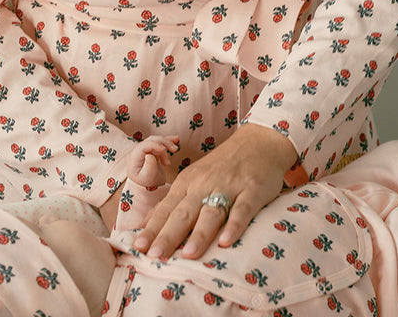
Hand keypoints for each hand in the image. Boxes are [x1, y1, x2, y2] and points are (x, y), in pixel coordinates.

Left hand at [127, 135, 179, 186]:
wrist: (148, 189)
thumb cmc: (147, 184)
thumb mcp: (147, 178)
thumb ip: (149, 166)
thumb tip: (149, 155)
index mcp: (134, 157)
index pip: (144, 146)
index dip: (155, 145)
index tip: (164, 149)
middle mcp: (138, 152)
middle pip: (151, 141)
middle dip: (164, 143)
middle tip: (174, 150)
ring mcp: (145, 151)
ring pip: (157, 141)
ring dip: (167, 143)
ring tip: (175, 149)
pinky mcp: (152, 152)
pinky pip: (160, 144)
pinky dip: (167, 142)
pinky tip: (175, 140)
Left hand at [132, 123, 296, 258]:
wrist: (258, 141)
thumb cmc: (223, 164)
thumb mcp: (194, 177)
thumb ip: (174, 201)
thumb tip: (147, 222)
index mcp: (187, 182)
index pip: (166, 209)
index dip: (152, 228)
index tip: (139, 246)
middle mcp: (204, 184)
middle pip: (183, 213)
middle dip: (168, 235)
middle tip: (155, 255)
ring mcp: (228, 187)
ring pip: (211, 213)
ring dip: (199, 234)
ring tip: (188, 255)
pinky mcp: (252, 190)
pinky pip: (242, 210)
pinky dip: (234, 226)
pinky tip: (227, 243)